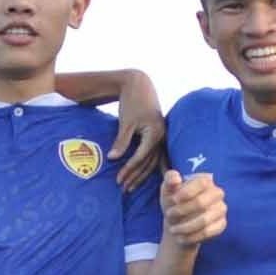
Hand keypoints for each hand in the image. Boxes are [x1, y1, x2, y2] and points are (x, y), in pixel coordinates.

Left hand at [113, 71, 166, 189]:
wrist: (140, 86)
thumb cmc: (132, 102)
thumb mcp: (126, 122)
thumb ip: (121, 141)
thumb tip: (113, 159)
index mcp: (155, 133)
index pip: (142, 157)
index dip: (129, 169)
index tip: (119, 179)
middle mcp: (162, 137)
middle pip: (148, 163)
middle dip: (135, 177)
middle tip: (124, 189)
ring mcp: (162, 137)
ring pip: (153, 162)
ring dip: (141, 175)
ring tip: (130, 187)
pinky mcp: (159, 136)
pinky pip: (155, 156)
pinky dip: (149, 167)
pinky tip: (145, 177)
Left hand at [160, 169, 226, 247]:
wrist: (178, 222)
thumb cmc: (173, 202)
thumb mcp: (167, 189)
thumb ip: (169, 180)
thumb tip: (176, 179)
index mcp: (205, 180)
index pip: (201, 183)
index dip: (186, 192)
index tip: (173, 200)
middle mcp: (217, 193)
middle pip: (201, 203)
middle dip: (181, 211)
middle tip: (169, 215)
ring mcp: (221, 209)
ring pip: (204, 221)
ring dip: (184, 227)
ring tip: (172, 230)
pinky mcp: (221, 224)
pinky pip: (207, 232)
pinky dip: (191, 237)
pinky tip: (181, 237)